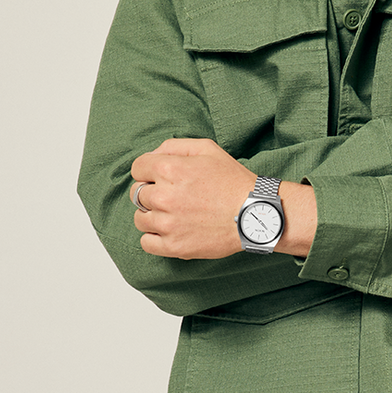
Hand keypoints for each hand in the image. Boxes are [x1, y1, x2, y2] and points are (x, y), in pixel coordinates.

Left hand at [130, 138, 315, 259]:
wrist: (254, 213)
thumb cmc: (233, 180)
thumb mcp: (208, 149)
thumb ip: (175, 146)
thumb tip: (153, 154)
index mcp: (170, 169)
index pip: (137, 168)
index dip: (148, 170)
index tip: (160, 177)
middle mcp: (164, 196)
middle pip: (137, 193)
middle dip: (151, 191)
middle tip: (173, 195)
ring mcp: (167, 224)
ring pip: (139, 218)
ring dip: (152, 215)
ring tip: (173, 214)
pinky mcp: (174, 246)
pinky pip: (146, 242)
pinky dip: (153, 237)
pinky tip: (170, 230)